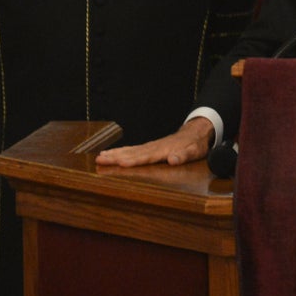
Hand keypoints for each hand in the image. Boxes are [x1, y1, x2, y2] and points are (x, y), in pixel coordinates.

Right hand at [94, 116, 213, 166]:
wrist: (196, 132)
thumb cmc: (195, 144)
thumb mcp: (195, 151)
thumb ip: (184, 155)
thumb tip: (173, 159)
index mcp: (163, 150)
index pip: (146, 157)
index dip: (134, 161)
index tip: (121, 163)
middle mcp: (153, 147)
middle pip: (132, 153)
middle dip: (115, 157)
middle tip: (99, 160)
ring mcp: (150, 146)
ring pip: (129, 150)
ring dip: (114, 154)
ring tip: (99, 157)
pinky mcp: (149, 147)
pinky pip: (132, 149)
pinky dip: (120, 151)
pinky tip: (111, 153)